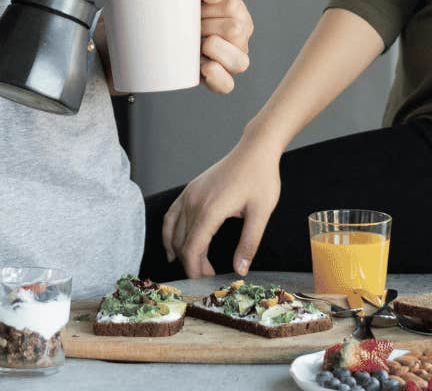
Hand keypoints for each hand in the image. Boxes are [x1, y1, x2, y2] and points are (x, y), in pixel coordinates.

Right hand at [162, 137, 281, 277]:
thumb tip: (240, 270)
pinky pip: (171, 215)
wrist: (255, 150)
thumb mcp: (261, 213)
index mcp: (210, 210)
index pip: (192, 248)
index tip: (204, 281)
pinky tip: (173, 246)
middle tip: (209, 274)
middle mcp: (194, 202)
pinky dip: (170, 233)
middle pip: (182, 242)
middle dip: (191, 263)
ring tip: (194, 265)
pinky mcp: (190, 190)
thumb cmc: (261, 178)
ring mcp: (189, 195)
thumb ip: (249, 243)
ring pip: (174, 231)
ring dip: (181, 251)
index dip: (194, 269)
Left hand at [190, 0, 252, 93]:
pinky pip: (228, 85)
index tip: (196, 8)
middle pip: (235, 31)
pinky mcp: (220, 81)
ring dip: (214, 49)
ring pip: (239, 61)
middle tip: (193, 26)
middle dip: (207, 26)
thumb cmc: (184, 8)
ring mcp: (233, 62)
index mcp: (239, 15)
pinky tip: (204, 67)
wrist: (162, 31)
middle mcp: (241, 39)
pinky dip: (217, 76)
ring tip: (198, 44)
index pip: (232, 6)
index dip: (209, 6)